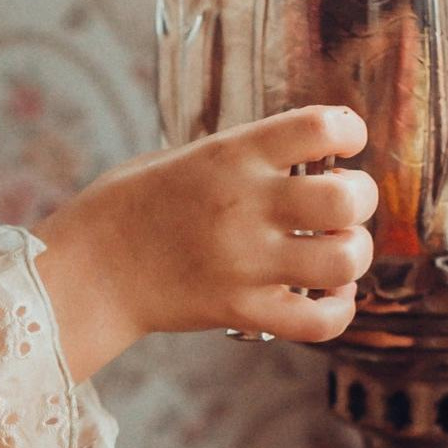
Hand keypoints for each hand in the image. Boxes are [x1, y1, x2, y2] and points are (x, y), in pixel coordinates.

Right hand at [33, 106, 377, 383]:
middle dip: (360, 198)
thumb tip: (301, 156)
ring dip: (353, 252)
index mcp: (231, 155)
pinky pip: (321, 321)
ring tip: (333, 250)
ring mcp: (245, 262)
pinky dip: (338, 309)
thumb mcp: (183, 156)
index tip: (342, 142)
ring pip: (345, 259)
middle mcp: (245, 205)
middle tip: (340, 204)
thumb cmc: (129, 206)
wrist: (88, 270)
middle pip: (348, 198)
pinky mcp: (241, 310)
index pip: (321, 126)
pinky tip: (325, 295)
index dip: (349, 130)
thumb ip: (243, 155)